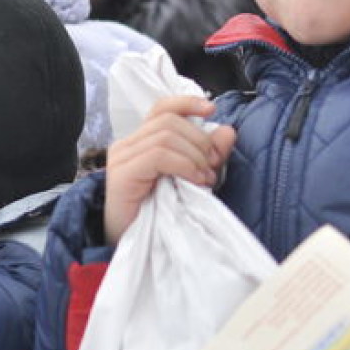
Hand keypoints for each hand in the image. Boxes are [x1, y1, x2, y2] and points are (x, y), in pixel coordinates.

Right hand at [103, 95, 234, 245]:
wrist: (133, 246)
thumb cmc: (159, 214)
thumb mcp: (192, 179)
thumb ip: (208, 154)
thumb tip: (228, 130)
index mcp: (141, 142)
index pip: (162, 108)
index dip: (187, 103)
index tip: (212, 109)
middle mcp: (127, 145)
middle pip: (169, 121)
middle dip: (200, 140)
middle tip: (213, 167)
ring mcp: (122, 158)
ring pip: (166, 135)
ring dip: (194, 155)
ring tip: (204, 178)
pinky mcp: (123, 174)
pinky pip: (159, 154)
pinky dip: (184, 165)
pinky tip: (195, 181)